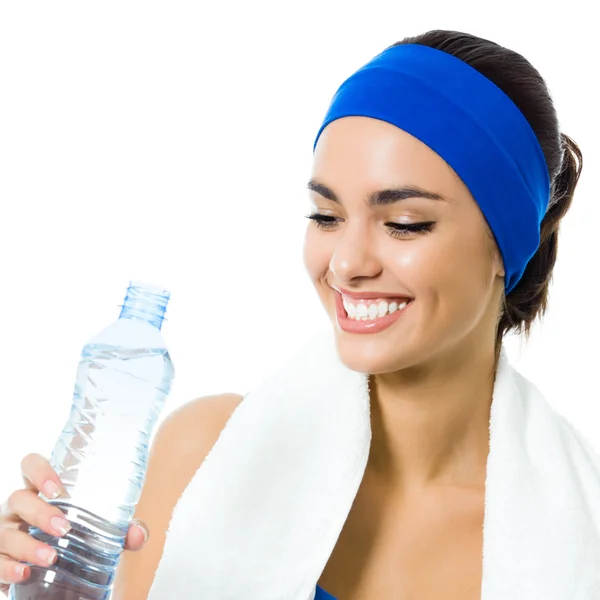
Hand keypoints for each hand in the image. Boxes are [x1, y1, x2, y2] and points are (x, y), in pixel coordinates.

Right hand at [0, 453, 148, 593]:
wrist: (52, 571)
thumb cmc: (73, 537)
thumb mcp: (98, 531)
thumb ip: (120, 531)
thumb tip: (137, 534)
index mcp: (40, 490)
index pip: (31, 466)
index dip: (39, 471)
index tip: (57, 488)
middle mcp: (18, 508)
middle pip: (18, 499)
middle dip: (40, 512)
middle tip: (64, 528)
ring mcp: (4, 531)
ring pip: (5, 532)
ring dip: (27, 545)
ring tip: (50, 558)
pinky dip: (6, 569)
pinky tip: (23, 574)